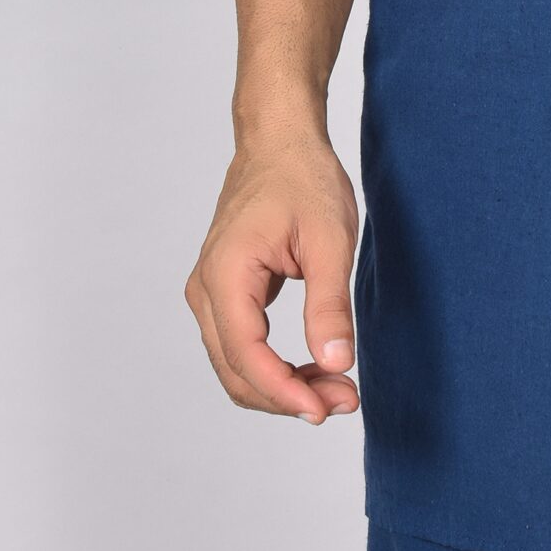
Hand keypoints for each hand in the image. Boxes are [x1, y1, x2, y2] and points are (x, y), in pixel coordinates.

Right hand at [183, 129, 360, 423]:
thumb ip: (330, 303)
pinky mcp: (226, 294)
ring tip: (337, 389)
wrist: (281, 141)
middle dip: (288, 396)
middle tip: (344, 401)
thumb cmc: (303, 179)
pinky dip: (276, 366)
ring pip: (237, 365)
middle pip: (237, 371)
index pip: (246, 355)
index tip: (324, 410)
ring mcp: (211, 293)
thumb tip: (337, 362)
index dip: (284, 391)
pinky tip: (316, 368)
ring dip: (283, 386)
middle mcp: (206, 290)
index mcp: (225, 274)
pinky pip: (243, 347)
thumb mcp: (330, 240)